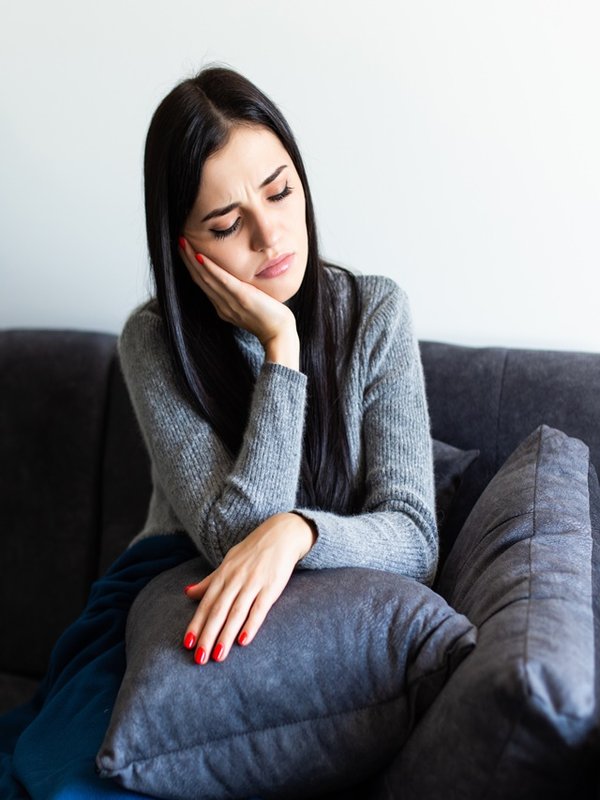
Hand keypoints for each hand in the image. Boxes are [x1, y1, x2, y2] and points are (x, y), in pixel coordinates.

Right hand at [178, 238, 298, 366]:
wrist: (279, 334)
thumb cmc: (270, 319)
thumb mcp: (249, 306)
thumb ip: (239, 295)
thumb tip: (238, 282)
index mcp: (222, 308)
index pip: (202, 284)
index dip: (191, 267)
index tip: (185, 251)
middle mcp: (222, 306)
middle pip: (199, 280)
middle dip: (187, 260)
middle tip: (179, 241)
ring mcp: (230, 303)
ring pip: (206, 279)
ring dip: (192, 260)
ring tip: (184, 244)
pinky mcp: (242, 298)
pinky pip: (222, 282)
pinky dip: (210, 269)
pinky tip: (200, 257)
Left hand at [182, 512, 315, 664]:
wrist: (281, 534)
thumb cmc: (252, 551)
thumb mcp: (228, 562)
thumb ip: (209, 581)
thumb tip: (187, 593)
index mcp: (224, 574)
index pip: (207, 603)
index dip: (196, 623)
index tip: (187, 643)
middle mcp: (236, 579)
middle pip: (218, 611)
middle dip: (207, 636)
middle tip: (199, 659)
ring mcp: (254, 583)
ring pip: (236, 613)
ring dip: (226, 636)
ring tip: (218, 656)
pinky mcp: (271, 587)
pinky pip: (260, 609)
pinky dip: (251, 625)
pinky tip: (244, 641)